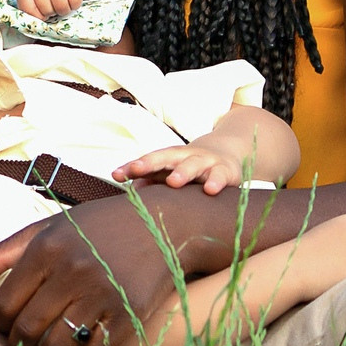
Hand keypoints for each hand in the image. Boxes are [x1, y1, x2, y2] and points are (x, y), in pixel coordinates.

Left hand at [0, 199, 187, 345]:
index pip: (5, 305)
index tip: (8, 330)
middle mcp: (71, 269)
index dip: (1, 326)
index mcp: (46, 247)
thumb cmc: (95, 227)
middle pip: (28, 331)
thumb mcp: (46, 230)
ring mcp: (102, 293)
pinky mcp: (128, 314)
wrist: (163, 224)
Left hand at [14, 0, 85, 19]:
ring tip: (61, 1)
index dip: (39, 15)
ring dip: (64, 9)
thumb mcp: (31, 0)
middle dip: (52, 12)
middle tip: (53, 3)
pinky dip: (75, 4)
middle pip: (47, 11)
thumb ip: (31, 14)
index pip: (31, 14)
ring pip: (62, 8)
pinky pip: (75, 2)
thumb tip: (38, 29)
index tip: (40, 8)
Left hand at [113, 139, 248, 194]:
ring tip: (173, 182)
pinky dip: (216, 182)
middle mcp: (186, 156)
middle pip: (166, 157)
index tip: (116, 174)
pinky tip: (210, 190)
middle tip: (136, 169)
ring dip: (182, 172)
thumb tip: (132, 193)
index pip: (148, 161)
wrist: (228, 151)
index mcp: (170, 158)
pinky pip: (220, 176)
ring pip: (193, 165)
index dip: (132, 167)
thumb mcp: (173, 171)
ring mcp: (206, 162)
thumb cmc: (192, 167)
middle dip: (150, 163)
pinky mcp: (226, 170)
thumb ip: (153, 180)